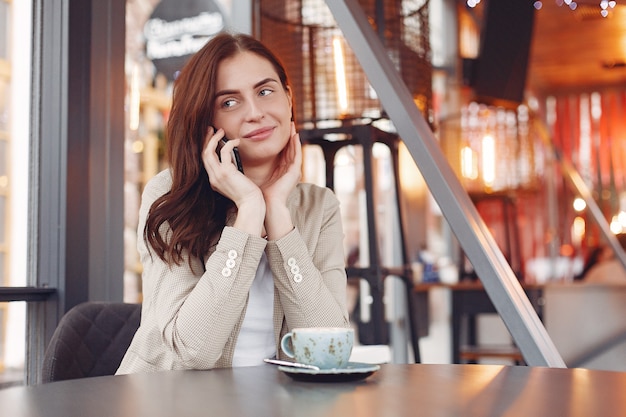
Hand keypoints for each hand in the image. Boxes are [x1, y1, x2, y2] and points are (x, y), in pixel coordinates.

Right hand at [202, 127, 264, 234]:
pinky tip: (236, 141)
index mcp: (214, 181)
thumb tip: (232, 161)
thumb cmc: (247, 195)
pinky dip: (229, 144)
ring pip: (208, 152)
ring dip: (214, 139)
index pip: (205, 161)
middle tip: (211, 129)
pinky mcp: (226, 172)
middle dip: (206, 140)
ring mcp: (218, 175)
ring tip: (220, 131)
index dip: (207, 148)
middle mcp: (213, 178)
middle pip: (203, 154)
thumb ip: (231, 173)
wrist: (251, 204)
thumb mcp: (235, 183)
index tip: (211, 138)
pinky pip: (224, 152)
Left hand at [261, 123, 301, 238]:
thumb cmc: (259, 193)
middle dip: (289, 136)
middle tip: (288, 122)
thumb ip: (251, 166)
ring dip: (294, 137)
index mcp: (279, 170)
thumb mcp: (255, 175)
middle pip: (289, 148)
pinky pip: (297, 155)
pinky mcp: (295, 172)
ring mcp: (293, 171)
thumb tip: (236, 157)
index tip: (277, 130)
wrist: (267, 204)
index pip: (281, 152)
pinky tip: (295, 136)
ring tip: (293, 125)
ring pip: (295, 149)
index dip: (281, 140)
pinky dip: (297, 145)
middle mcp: (288, 169)